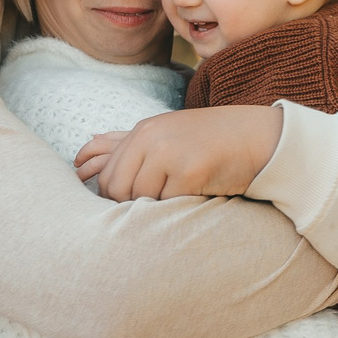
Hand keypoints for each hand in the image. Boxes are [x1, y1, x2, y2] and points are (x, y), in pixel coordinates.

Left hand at [82, 104, 285, 200]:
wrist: (257, 138)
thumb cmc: (207, 141)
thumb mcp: (162, 134)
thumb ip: (120, 144)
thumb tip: (80, 157)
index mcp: (143, 132)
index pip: (108, 178)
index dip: (118, 199)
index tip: (139, 204)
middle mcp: (151, 138)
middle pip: (118, 190)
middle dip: (134, 205)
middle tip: (161, 203)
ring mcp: (170, 152)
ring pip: (142, 199)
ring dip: (160, 205)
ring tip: (183, 192)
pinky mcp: (191, 170)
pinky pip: (170, 203)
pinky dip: (182, 205)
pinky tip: (198, 192)